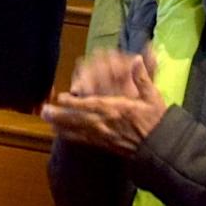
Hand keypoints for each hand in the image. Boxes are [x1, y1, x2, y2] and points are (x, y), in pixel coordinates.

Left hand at [41, 50, 166, 152]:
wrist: (162, 147)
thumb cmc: (157, 120)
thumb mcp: (153, 96)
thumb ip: (142, 77)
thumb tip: (137, 58)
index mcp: (118, 109)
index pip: (93, 105)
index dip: (76, 102)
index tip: (61, 97)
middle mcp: (108, 124)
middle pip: (80, 119)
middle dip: (61, 115)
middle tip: (43, 111)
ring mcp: (105, 136)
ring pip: (79, 130)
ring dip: (61, 125)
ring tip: (46, 121)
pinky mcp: (106, 145)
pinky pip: (85, 141)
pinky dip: (71, 136)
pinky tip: (60, 134)